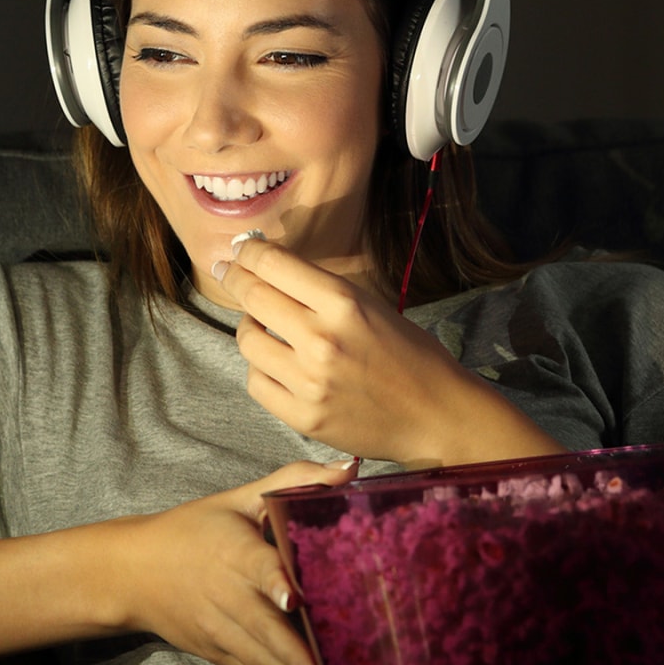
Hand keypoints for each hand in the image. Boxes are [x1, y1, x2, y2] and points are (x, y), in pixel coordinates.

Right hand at [111, 458, 351, 664]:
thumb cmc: (192, 530)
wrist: (131, 571)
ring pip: (258, 656)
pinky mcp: (214, 650)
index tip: (293, 597)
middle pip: (262, 626)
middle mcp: (224, 593)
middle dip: (294, 655)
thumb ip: (294, 480)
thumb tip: (352, 469)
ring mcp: (217, 627)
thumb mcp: (236, 498)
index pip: (254, 565)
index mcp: (232, 551)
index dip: (273, 581)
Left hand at [214, 235, 521, 465]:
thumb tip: (269, 267)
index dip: (248, 252)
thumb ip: (322, 291)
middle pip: (253, 298)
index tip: (237, 248)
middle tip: (226, 271)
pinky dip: (261, 369)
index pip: (274, 265)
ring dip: (249, 328)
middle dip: (234, 278)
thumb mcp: (372, 307)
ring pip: (247, 341)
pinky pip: (257, 382)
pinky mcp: (303, 416)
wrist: (437, 416)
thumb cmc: (410, 355)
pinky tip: (275, 364)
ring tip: (262, 325)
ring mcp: (309, 381)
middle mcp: (322, 340)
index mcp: (345, 304)